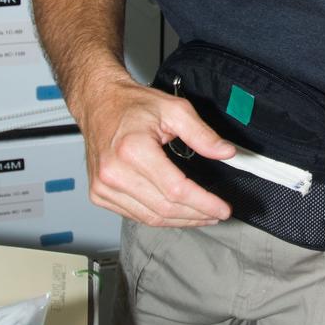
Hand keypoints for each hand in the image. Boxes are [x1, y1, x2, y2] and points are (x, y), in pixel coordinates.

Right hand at [82, 76, 234, 226]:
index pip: (176, 190)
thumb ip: (202, 134)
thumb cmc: (131, 105)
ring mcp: (103, 186)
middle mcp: (114, 172)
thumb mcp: (175, 110)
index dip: (204, 203)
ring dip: (180, 220)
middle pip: (165, 208)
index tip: (222, 209)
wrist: (99, 103)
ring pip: (150, 218)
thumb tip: (226, 152)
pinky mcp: (99, 194)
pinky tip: (176, 213)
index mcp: (133, 149)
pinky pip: (135, 215)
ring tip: (202, 216)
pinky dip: (159, 218)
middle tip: (217, 214)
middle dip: (197, 215)